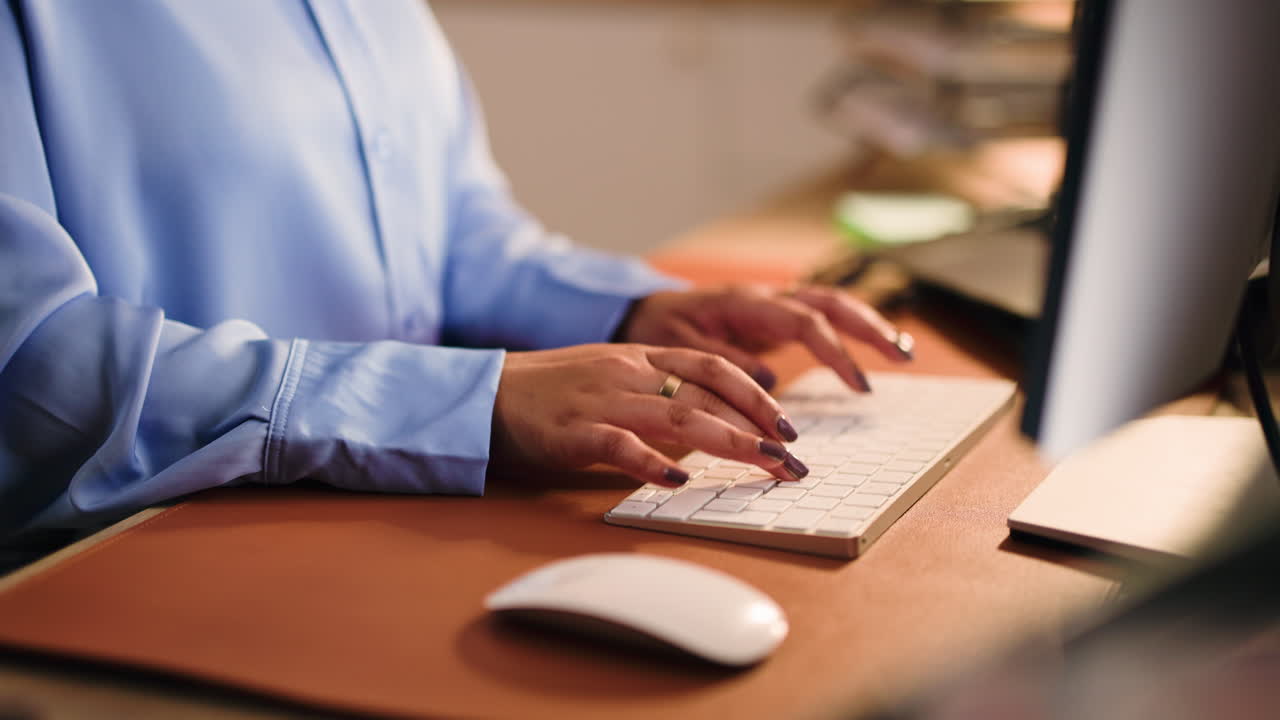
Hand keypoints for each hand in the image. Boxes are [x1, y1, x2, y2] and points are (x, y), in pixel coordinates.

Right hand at [491, 344, 808, 487]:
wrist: (490, 394)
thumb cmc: (557, 391)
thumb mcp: (615, 376)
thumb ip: (661, 390)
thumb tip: (715, 420)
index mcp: (642, 357)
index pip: (714, 368)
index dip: (757, 394)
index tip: (788, 425)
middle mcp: (630, 373)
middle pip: (708, 395)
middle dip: (759, 427)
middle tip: (793, 459)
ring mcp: (603, 401)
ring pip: (678, 416)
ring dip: (729, 443)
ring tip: (764, 466)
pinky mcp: (575, 432)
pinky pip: (620, 446)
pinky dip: (652, 463)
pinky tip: (678, 480)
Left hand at [617, 285, 913, 391]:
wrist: (641, 313)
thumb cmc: (656, 330)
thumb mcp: (679, 349)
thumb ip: (722, 364)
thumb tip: (767, 382)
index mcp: (744, 302)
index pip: (804, 320)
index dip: (835, 350)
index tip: (858, 383)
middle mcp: (764, 299)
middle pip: (829, 302)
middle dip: (869, 326)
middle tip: (901, 355)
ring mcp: (771, 307)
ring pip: (830, 305)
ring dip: (867, 324)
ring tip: (902, 351)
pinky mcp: (772, 321)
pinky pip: (818, 320)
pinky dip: (848, 331)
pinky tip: (872, 349)